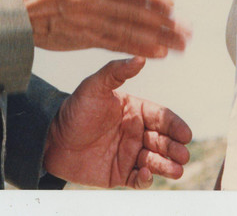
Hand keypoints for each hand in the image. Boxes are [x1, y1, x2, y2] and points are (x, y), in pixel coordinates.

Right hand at [5, 0, 189, 57]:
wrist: (3, 14)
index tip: (170, 2)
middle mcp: (87, 2)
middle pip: (131, 13)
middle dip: (162, 23)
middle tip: (187, 30)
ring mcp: (86, 23)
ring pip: (126, 32)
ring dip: (156, 39)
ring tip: (180, 44)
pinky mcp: (81, 39)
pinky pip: (114, 44)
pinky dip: (136, 49)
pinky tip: (156, 53)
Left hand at [43, 56, 192, 187]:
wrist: (50, 139)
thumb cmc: (74, 110)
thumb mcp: (94, 86)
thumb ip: (116, 71)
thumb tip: (140, 58)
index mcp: (135, 111)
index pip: (162, 117)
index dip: (175, 126)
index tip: (185, 133)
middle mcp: (136, 132)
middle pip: (163, 141)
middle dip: (175, 148)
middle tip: (183, 154)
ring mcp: (129, 154)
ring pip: (156, 161)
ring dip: (167, 165)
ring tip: (176, 170)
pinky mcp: (120, 174)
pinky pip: (139, 179)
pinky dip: (147, 180)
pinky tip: (147, 174)